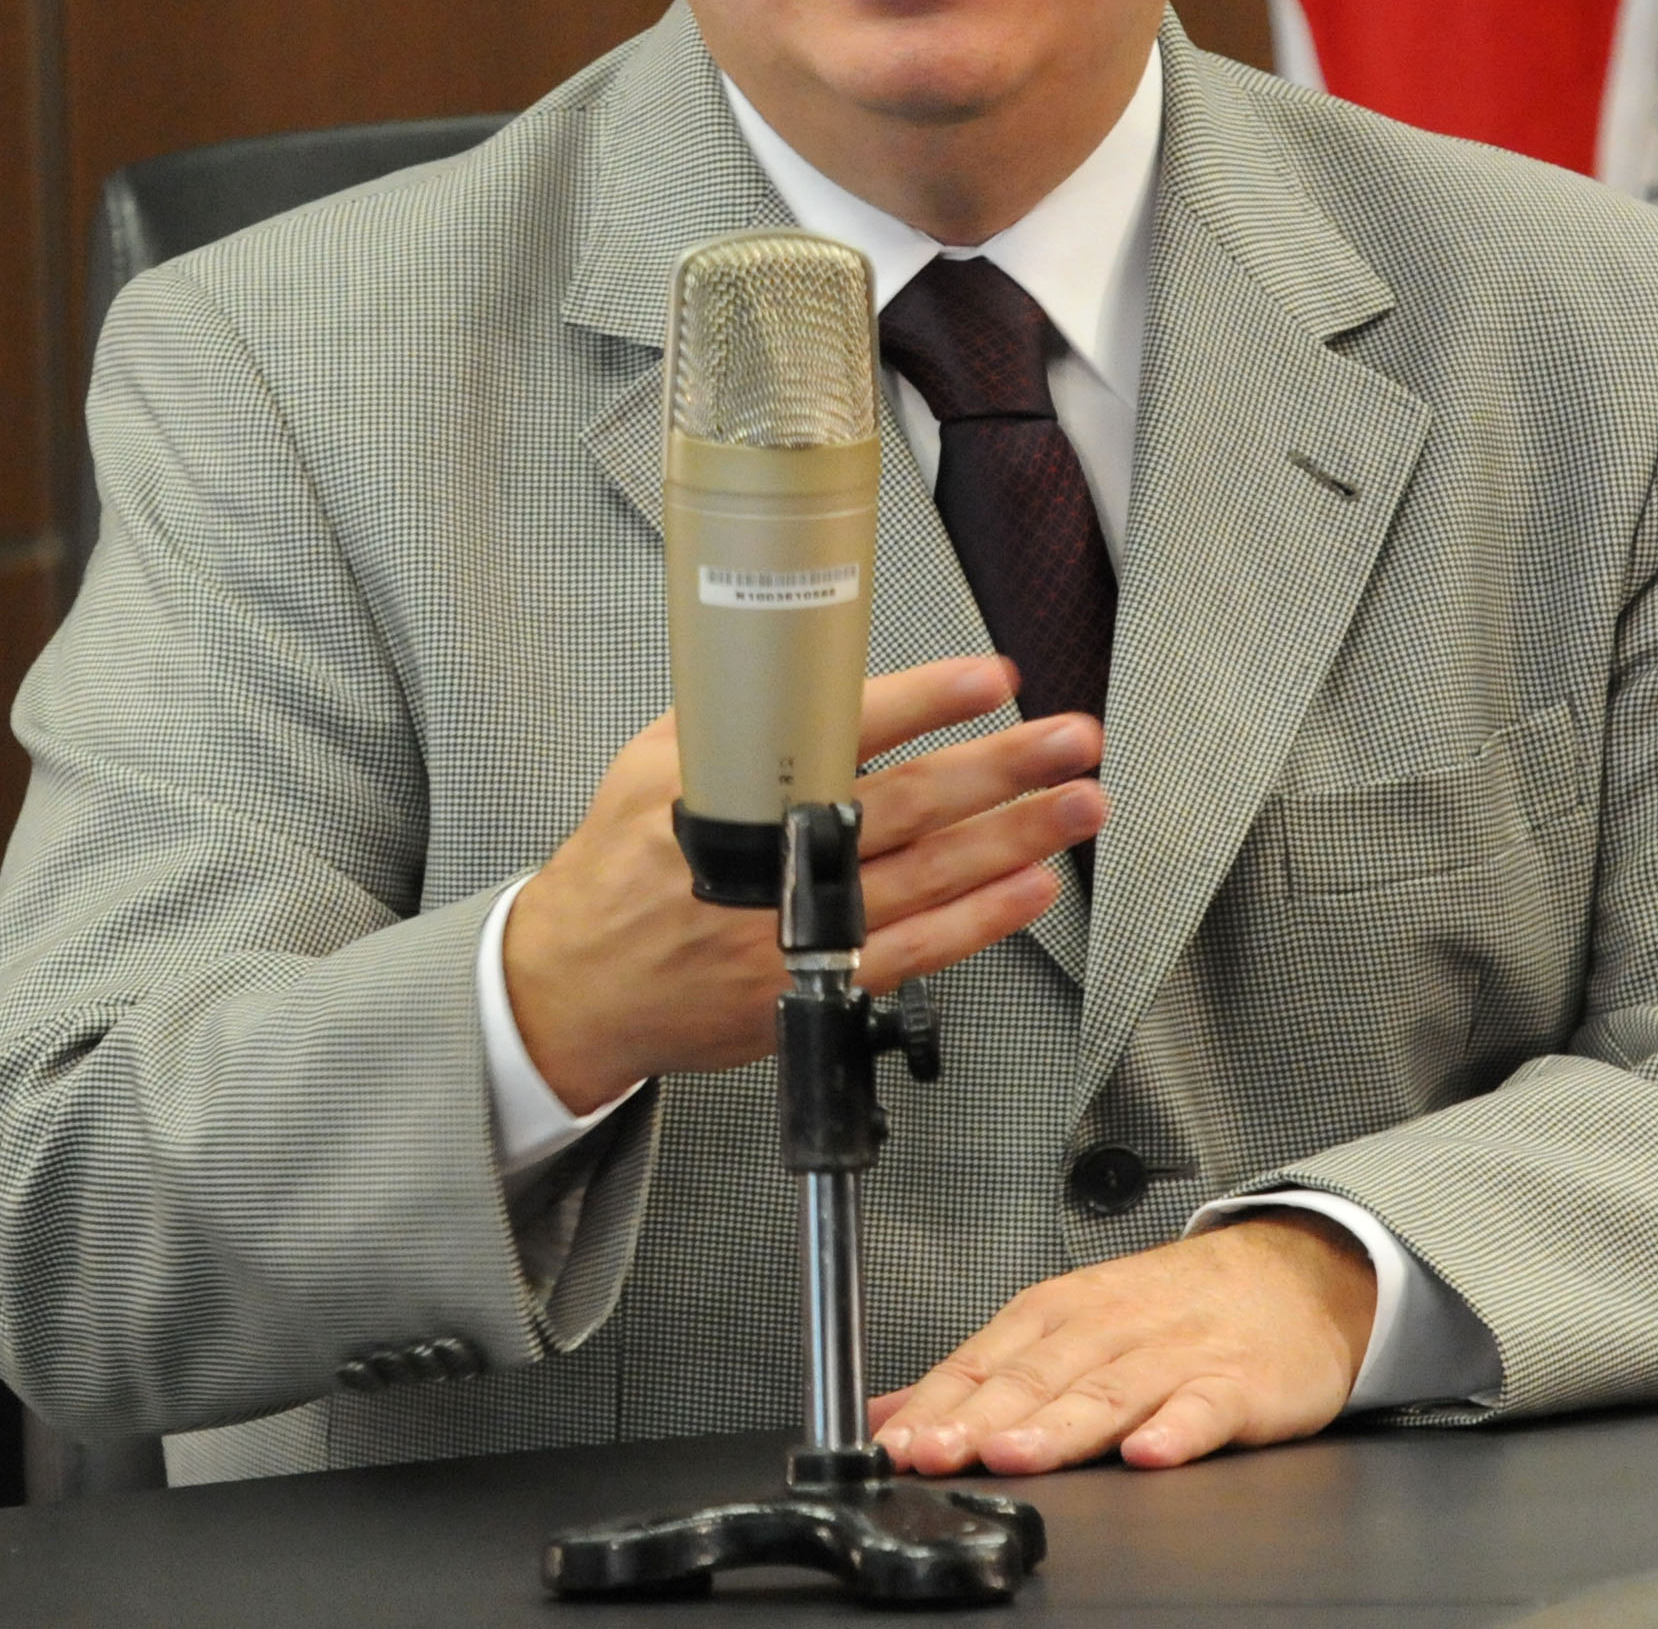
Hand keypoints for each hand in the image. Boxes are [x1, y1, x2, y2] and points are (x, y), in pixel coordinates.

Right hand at [500, 655, 1103, 1114]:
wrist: (578, 987)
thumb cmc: (619, 870)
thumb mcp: (652, 763)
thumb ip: (737, 721)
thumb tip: (820, 671)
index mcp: (732, 789)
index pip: (843, 730)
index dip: (926, 699)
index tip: (993, 676)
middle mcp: (773, 860)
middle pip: (908, 804)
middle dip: (1003, 768)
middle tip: (1072, 739)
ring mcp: (798, 931)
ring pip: (929, 876)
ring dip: (1015, 838)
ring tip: (1079, 802)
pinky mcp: (815, 987)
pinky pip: (917, 952)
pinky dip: (982, 920)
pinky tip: (1032, 886)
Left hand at [869, 1212, 1373, 1474]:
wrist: (1291, 1273)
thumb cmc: (1170, 1307)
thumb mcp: (1067, 1323)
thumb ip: (979, 1374)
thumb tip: (886, 1414)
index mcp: (1059, 1312)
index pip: (984, 1361)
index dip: (937, 1404)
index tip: (896, 1443)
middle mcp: (1109, 1327)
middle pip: (1036, 1377)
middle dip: (980, 1418)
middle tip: (934, 1454)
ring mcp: (1175, 1354)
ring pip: (1108, 1391)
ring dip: (1058, 1425)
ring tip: (1014, 1456)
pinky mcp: (1239, 1383)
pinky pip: (1206, 1406)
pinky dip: (1177, 1428)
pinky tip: (1149, 1453)